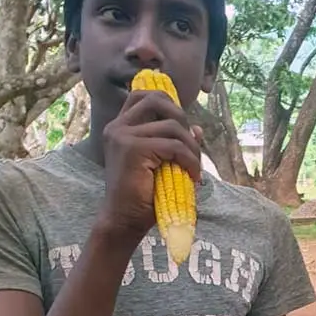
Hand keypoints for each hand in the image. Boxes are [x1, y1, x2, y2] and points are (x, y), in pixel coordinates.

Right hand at [99, 90, 201, 242]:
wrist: (124, 220)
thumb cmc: (142, 196)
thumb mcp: (162, 163)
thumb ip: (175, 142)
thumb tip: (197, 128)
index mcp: (120, 127)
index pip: (143, 95)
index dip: (169, 104)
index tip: (184, 127)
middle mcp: (117, 127)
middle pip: (157, 100)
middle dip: (182, 118)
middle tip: (191, 146)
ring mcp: (123, 136)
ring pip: (173, 126)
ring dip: (192, 147)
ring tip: (194, 167)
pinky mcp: (133, 149)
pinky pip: (174, 146)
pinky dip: (190, 160)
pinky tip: (193, 176)